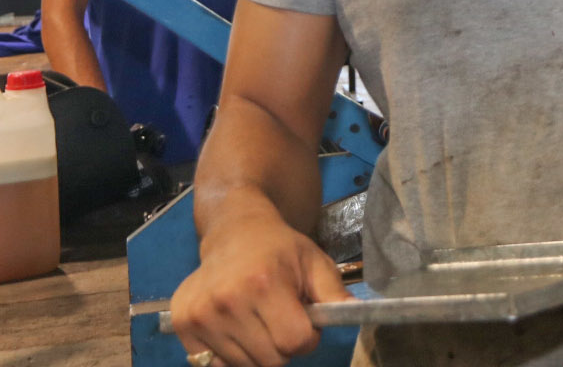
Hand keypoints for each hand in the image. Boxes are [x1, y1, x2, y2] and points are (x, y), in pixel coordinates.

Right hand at [170, 206, 349, 366]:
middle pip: (270, 360)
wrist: (234, 233)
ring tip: (259, 320)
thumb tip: (355, 314)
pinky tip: (236, 327)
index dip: (307, 338)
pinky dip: (230, 355)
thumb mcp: (315, 262)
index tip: (305, 321)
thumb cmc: (281, 250)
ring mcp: (200, 316)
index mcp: (264, 284)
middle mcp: (227, 302)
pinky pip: (214, 365)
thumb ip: (334, 293)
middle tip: (282, 319)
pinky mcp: (182, 326)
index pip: (294, 342)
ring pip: (243, 366)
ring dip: (258, 351)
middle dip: (284, 346)